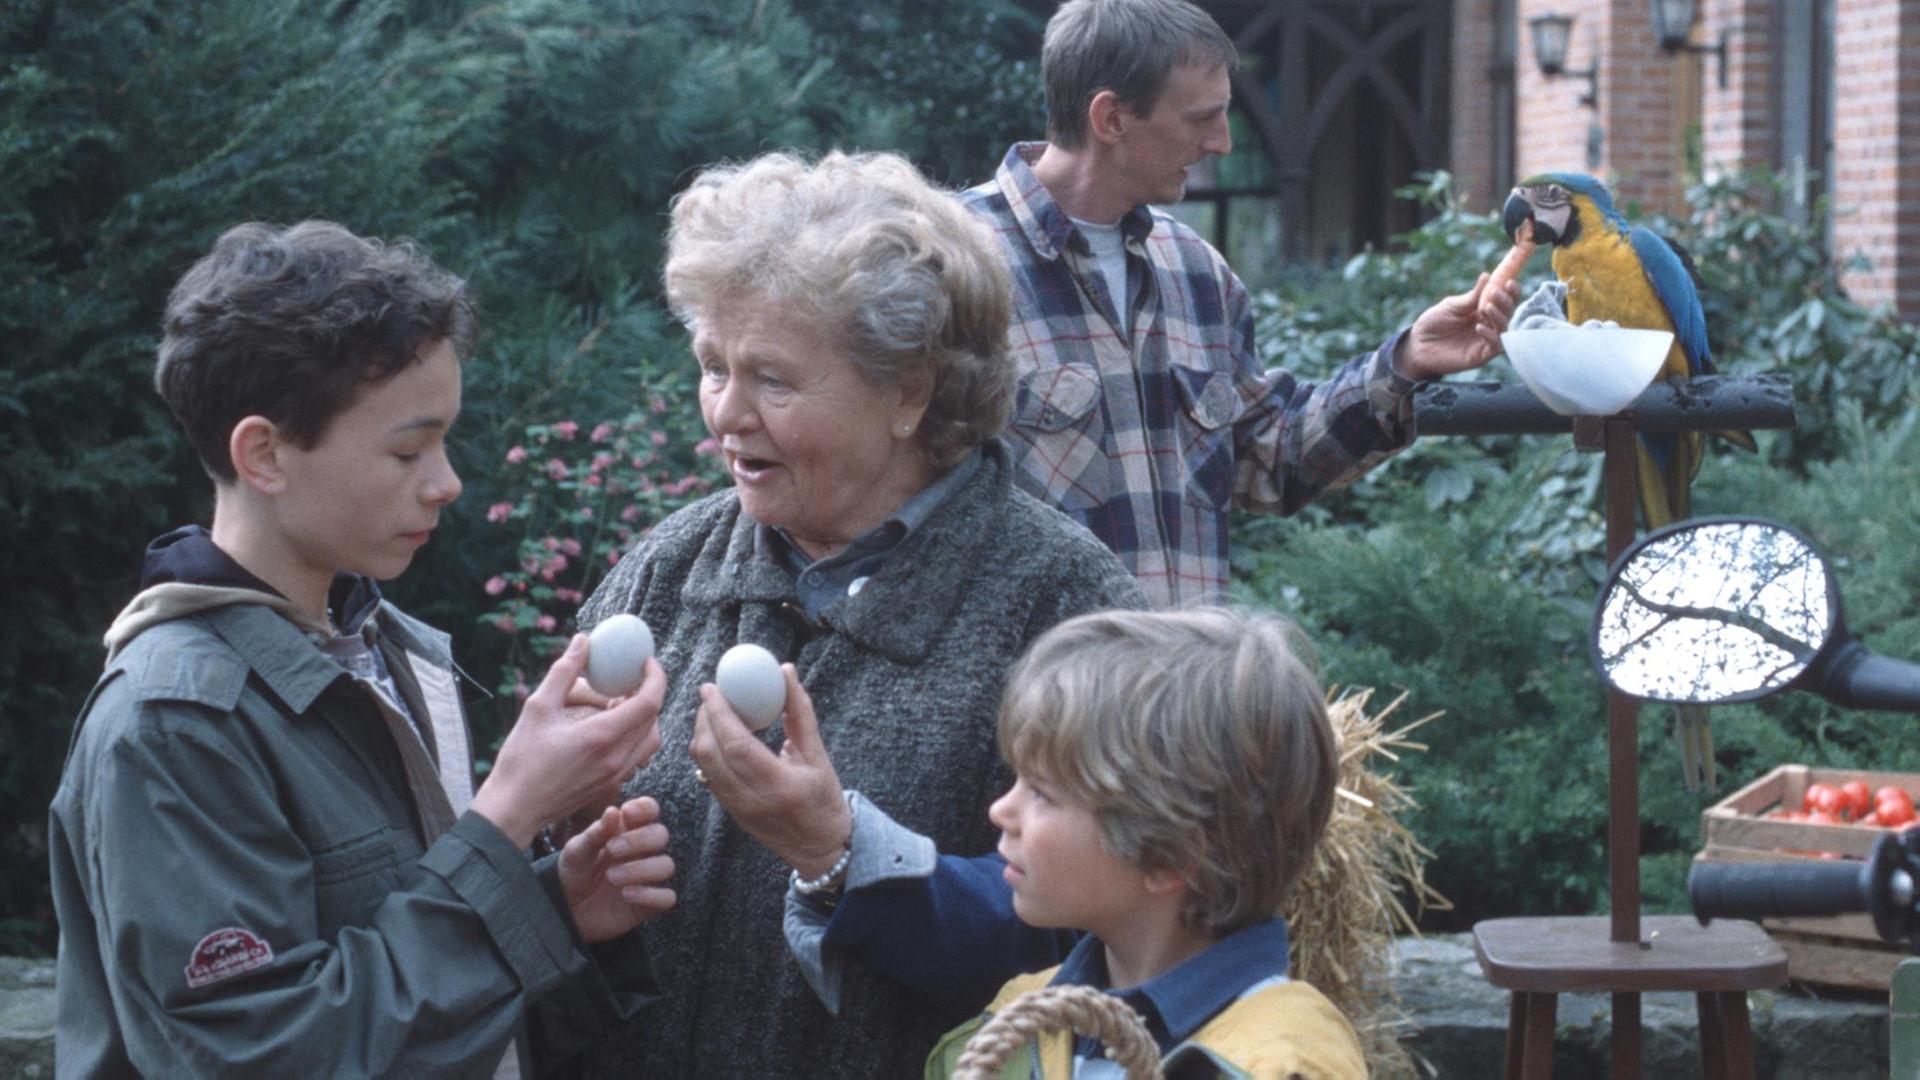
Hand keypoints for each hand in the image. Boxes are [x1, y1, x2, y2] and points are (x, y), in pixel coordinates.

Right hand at [471, 635, 665, 848]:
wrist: (515, 809)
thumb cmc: (522, 760)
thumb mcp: (538, 708)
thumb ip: (564, 671)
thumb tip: (583, 641)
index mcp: (603, 736)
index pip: (650, 701)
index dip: (655, 677)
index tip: (646, 662)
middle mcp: (617, 757)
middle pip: (654, 719)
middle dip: (649, 693)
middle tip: (629, 678)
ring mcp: (617, 774)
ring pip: (650, 740)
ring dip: (645, 717)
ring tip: (620, 702)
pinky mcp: (611, 784)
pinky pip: (638, 755)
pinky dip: (635, 736)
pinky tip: (610, 727)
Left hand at [558, 797, 675, 942]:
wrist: (568, 909)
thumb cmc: (575, 872)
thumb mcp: (577, 851)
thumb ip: (595, 833)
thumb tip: (613, 811)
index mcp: (628, 831)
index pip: (650, 810)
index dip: (646, 808)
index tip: (627, 813)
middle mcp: (644, 851)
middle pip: (661, 835)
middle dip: (639, 840)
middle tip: (612, 849)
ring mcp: (649, 877)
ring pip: (666, 865)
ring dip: (640, 869)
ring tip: (611, 877)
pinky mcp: (650, 903)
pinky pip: (667, 897)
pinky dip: (649, 895)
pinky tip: (626, 895)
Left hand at [688, 665, 851, 879]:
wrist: (820, 847)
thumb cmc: (824, 798)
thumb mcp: (819, 756)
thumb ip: (800, 713)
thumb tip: (786, 671)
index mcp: (780, 785)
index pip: (737, 745)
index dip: (719, 713)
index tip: (712, 688)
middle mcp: (753, 800)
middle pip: (711, 754)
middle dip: (704, 719)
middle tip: (711, 695)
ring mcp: (738, 810)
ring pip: (703, 766)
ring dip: (701, 734)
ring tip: (713, 713)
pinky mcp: (730, 813)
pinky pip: (708, 777)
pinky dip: (707, 753)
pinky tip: (718, 737)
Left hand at [1396, 271, 1518, 379]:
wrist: (1418, 345)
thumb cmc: (1434, 323)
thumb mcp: (1452, 306)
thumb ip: (1471, 296)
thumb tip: (1487, 275)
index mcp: (1483, 310)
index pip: (1504, 300)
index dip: (1511, 291)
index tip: (1510, 282)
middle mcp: (1489, 325)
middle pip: (1508, 313)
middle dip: (1505, 302)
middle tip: (1495, 293)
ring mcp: (1486, 340)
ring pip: (1504, 329)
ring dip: (1498, 317)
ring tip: (1486, 307)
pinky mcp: (1481, 355)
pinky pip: (1495, 347)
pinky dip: (1490, 336)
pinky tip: (1479, 327)